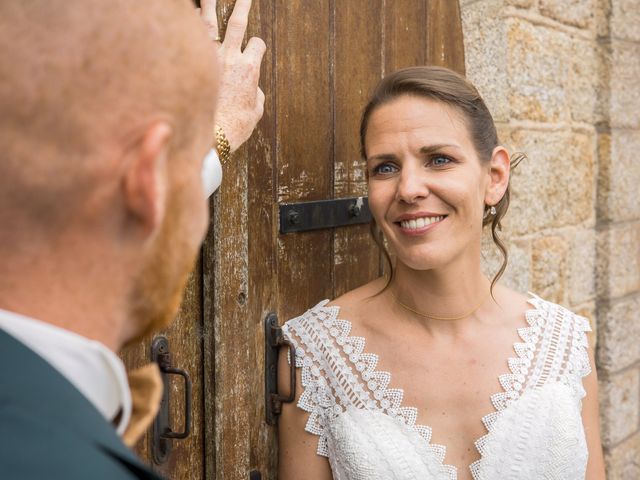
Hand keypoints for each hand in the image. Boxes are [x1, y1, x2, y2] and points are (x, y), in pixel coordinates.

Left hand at [199, 0, 265, 152]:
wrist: (211, 136)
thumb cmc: (235, 128)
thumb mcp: (256, 112)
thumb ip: (256, 95)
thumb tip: (253, 89)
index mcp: (249, 69)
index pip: (258, 44)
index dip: (258, 46)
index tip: (255, 50)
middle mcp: (230, 57)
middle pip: (238, 23)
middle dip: (243, 5)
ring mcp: (208, 58)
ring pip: (209, 22)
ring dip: (210, 3)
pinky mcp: (192, 64)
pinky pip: (189, 37)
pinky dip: (188, 24)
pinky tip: (186, 13)